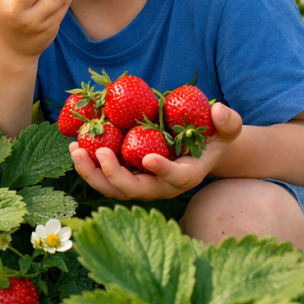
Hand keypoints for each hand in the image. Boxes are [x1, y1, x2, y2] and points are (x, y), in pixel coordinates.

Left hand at [69, 103, 242, 199]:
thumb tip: (220, 113)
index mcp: (188, 175)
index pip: (177, 179)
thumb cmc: (213, 137)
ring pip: (114, 189)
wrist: (197, 149)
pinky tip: (75, 146)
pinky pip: (104, 178)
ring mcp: (141, 184)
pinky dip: (88, 166)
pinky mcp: (126, 176)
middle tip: (98, 152)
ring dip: (92, 174)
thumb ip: (228, 122)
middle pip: (135, 191)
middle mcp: (162, 186)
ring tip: (76, 151)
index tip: (149, 158)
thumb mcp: (226, 129)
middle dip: (114, 175)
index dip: (163, 172)